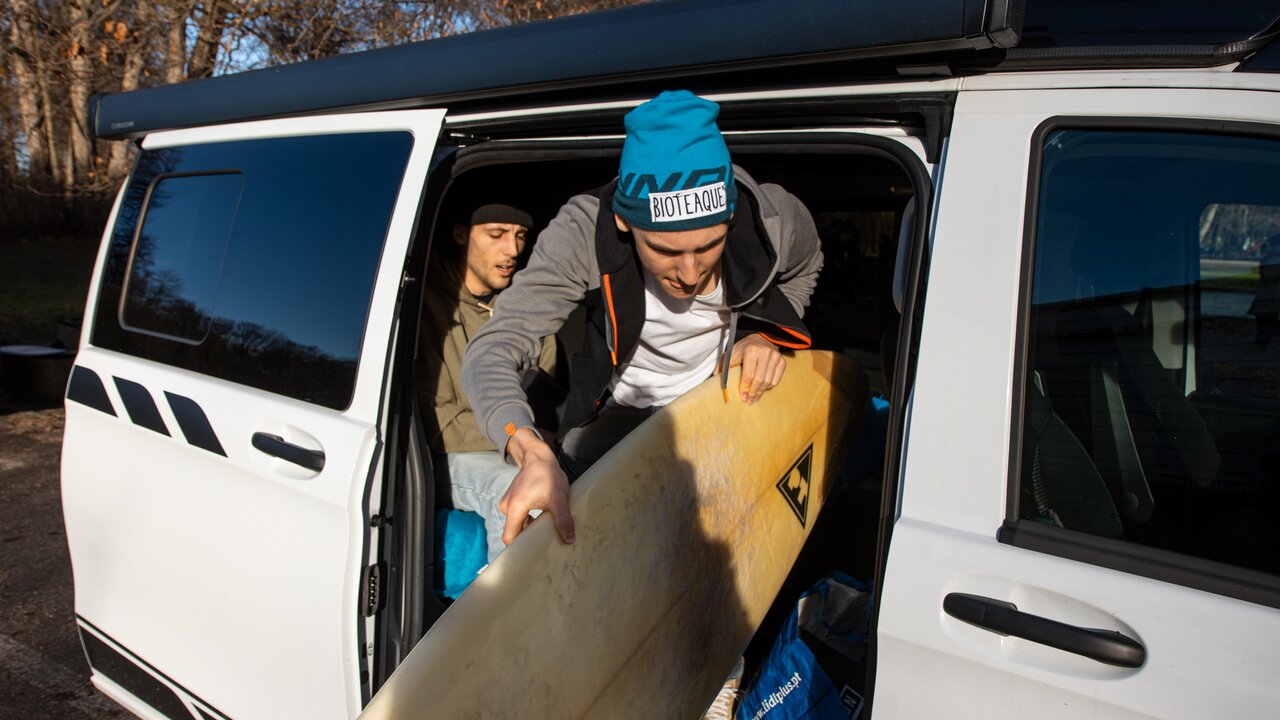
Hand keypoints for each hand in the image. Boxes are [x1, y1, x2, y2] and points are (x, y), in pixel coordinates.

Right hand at [500, 428, 574, 545]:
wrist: (538, 456)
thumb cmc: (547, 475)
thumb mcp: (558, 498)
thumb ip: (563, 520)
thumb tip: (569, 540)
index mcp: (515, 507)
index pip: (509, 537)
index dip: (518, 549)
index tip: (531, 554)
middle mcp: (507, 506)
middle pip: (513, 532)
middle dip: (526, 539)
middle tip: (542, 544)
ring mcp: (508, 502)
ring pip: (516, 524)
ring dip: (528, 528)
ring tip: (543, 531)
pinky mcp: (512, 499)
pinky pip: (517, 516)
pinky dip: (526, 520)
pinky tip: (539, 520)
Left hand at [725, 333, 785, 403]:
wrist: (759, 339)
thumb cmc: (742, 349)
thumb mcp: (731, 354)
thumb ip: (723, 366)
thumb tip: (714, 380)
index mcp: (751, 349)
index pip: (749, 373)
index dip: (745, 387)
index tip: (742, 397)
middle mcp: (765, 352)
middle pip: (760, 379)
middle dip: (753, 392)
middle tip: (748, 401)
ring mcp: (776, 356)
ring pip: (769, 381)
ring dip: (760, 392)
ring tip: (754, 398)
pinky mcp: (782, 361)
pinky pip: (776, 380)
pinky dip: (769, 387)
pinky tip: (762, 389)